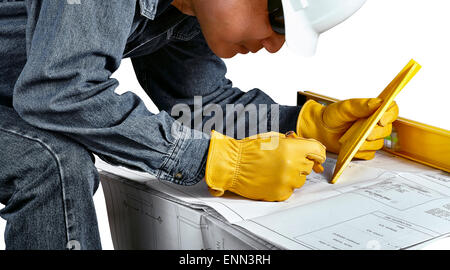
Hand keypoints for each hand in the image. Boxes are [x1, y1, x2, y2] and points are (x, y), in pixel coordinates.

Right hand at [205, 131, 325, 201]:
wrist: (231, 165)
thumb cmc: (248, 150)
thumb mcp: (272, 138)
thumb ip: (293, 142)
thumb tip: (307, 148)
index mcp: (291, 149)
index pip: (318, 150)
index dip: (318, 152)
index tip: (317, 154)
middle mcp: (291, 166)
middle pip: (308, 165)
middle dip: (300, 162)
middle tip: (284, 160)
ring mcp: (286, 181)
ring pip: (300, 179)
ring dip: (292, 174)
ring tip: (275, 170)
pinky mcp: (280, 194)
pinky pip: (290, 190)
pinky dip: (283, 185)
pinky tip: (271, 179)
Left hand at [296, 98, 398, 159]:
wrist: (321, 129)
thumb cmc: (333, 115)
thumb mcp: (345, 107)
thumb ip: (361, 105)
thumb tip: (378, 102)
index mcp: (374, 110)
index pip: (391, 110)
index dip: (390, 115)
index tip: (381, 119)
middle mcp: (375, 124)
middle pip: (386, 129)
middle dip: (377, 132)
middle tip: (367, 134)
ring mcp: (371, 138)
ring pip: (378, 143)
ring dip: (368, 144)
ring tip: (355, 143)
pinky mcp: (365, 149)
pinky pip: (369, 153)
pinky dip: (362, 152)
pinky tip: (353, 149)